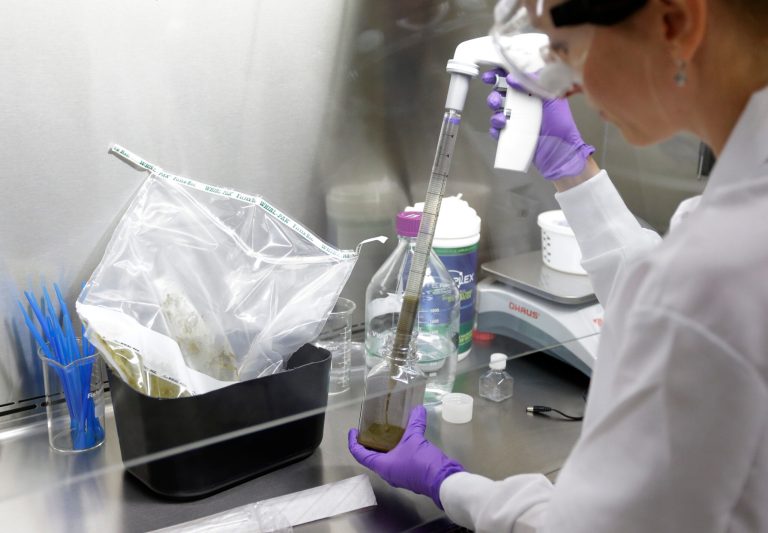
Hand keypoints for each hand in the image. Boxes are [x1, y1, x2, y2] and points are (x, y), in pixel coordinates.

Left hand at [348, 405, 463, 508]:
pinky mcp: (408, 475)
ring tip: (385, 432)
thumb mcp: (416, 439)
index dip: (353, 442)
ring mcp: (398, 476)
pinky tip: (401, 440)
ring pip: (384, 460)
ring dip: (382, 447)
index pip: (360, 455)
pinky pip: (395, 462)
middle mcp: (387, 473)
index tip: (353, 431)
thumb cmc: (421, 462)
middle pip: (370, 458)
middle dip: (368, 443)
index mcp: (382, 466)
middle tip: (370, 428)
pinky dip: (393, 451)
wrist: (442, 481)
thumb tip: (418, 408)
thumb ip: (415, 422)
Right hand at [483, 68, 594, 179]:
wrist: (560, 151)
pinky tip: (501, 130)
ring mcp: (516, 119)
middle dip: (494, 96)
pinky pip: (497, 130)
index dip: (499, 74)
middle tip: (496, 100)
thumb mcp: (550, 97)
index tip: (491, 75)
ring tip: (502, 119)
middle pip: (500, 94)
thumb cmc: (560, 124)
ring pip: (497, 112)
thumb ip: (534, 83)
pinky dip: (495, 130)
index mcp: (532, 91)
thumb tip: (513, 77)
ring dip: (495, 114)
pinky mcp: (512, 134)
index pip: (513, 77)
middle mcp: (523, 103)